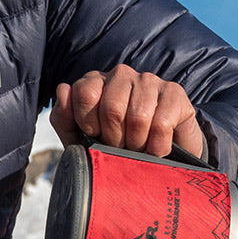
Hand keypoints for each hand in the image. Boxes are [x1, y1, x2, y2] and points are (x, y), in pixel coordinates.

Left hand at [49, 64, 204, 158]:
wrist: (156, 163)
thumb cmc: (114, 149)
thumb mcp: (81, 141)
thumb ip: (64, 119)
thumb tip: (63, 89)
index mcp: (95, 83)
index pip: (85, 93)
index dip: (90, 125)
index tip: (97, 138)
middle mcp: (121, 75)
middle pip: (112, 109)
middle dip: (115, 140)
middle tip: (121, 148)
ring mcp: (149, 80)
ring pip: (138, 117)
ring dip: (138, 144)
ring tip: (138, 149)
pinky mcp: (174, 93)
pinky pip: (162, 123)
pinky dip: (157, 146)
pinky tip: (156, 149)